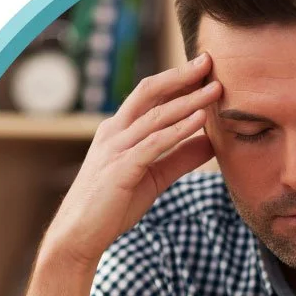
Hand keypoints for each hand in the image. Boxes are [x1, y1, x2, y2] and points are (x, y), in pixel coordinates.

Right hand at [43, 53, 221, 269]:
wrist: (80, 235)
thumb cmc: (114, 205)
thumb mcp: (155, 177)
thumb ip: (180, 158)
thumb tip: (212, 143)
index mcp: (118, 130)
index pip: (149, 95)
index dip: (176, 79)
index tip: (203, 68)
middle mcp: (114, 132)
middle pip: (149, 92)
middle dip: (180, 76)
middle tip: (209, 61)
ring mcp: (115, 148)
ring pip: (155, 116)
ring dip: (188, 101)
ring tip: (215, 89)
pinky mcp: (120, 168)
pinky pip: (154, 143)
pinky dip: (178, 130)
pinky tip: (200, 121)